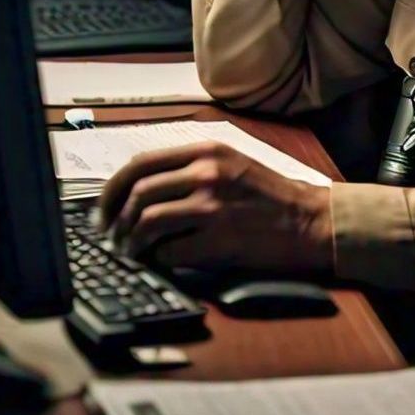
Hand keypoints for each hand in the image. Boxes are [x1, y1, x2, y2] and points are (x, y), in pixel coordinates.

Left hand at [98, 141, 332, 272]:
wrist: (311, 221)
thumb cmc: (271, 197)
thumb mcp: (230, 164)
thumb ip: (189, 169)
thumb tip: (139, 190)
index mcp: (205, 152)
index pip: (140, 164)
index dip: (113, 188)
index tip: (104, 208)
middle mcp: (205, 174)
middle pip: (138, 194)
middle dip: (116, 220)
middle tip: (113, 237)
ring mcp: (212, 207)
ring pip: (147, 223)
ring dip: (132, 243)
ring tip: (133, 253)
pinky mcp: (219, 240)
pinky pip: (170, 252)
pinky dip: (158, 260)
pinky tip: (159, 263)